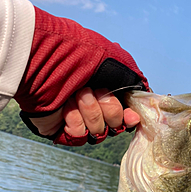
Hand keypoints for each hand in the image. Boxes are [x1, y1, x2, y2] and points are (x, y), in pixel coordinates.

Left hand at [15, 6, 148, 146]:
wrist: (44, 62)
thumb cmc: (79, 55)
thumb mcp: (117, 61)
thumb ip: (135, 80)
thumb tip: (146, 96)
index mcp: (107, 91)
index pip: (126, 115)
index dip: (128, 117)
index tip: (131, 116)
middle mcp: (94, 105)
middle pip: (115, 126)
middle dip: (107, 109)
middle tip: (92, 91)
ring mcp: (79, 118)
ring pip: (99, 132)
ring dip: (89, 111)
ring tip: (74, 95)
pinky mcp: (63, 129)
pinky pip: (80, 136)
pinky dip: (74, 120)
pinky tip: (64, 107)